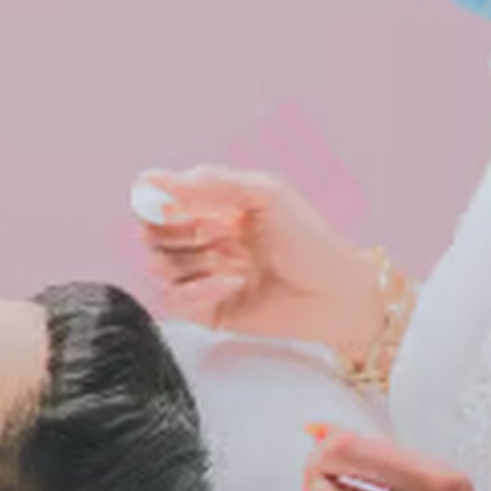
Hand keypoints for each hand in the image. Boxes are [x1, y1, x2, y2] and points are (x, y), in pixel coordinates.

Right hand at [132, 166, 388, 361]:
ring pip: (159, 267)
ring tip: (228, 260)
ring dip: (189, 260)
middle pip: (151, 234)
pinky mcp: (208, 310)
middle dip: (169, 231)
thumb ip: (210, 184)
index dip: (154, 201)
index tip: (161, 203)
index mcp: (216, 206)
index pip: (161, 199)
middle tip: (203, 231)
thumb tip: (151, 179)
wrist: (338, 294)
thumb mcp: (264, 194)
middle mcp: (206, 238)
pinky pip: (176, 300)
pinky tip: (230, 283)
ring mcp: (205, 274)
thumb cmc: (311, 239)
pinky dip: (198, 290)